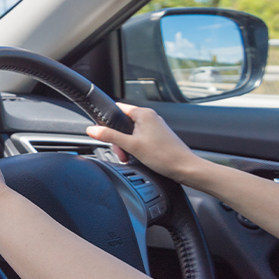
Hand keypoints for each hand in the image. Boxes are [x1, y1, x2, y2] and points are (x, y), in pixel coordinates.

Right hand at [86, 103, 206, 183]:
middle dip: (118, 139)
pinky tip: (137, 157)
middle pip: (123, 123)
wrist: (186, 168)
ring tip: (130, 157)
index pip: (117, 109)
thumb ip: (110, 136)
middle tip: (121, 152)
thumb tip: (92, 129)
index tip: (103, 132)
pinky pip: (140, 138)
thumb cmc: (165, 156)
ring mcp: (155, 127)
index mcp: (144, 114)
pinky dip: (135, 147)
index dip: (107, 121)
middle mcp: (150, 117)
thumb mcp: (132, 146)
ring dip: (126, 145)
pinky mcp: (158, 137)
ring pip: (131, 132)